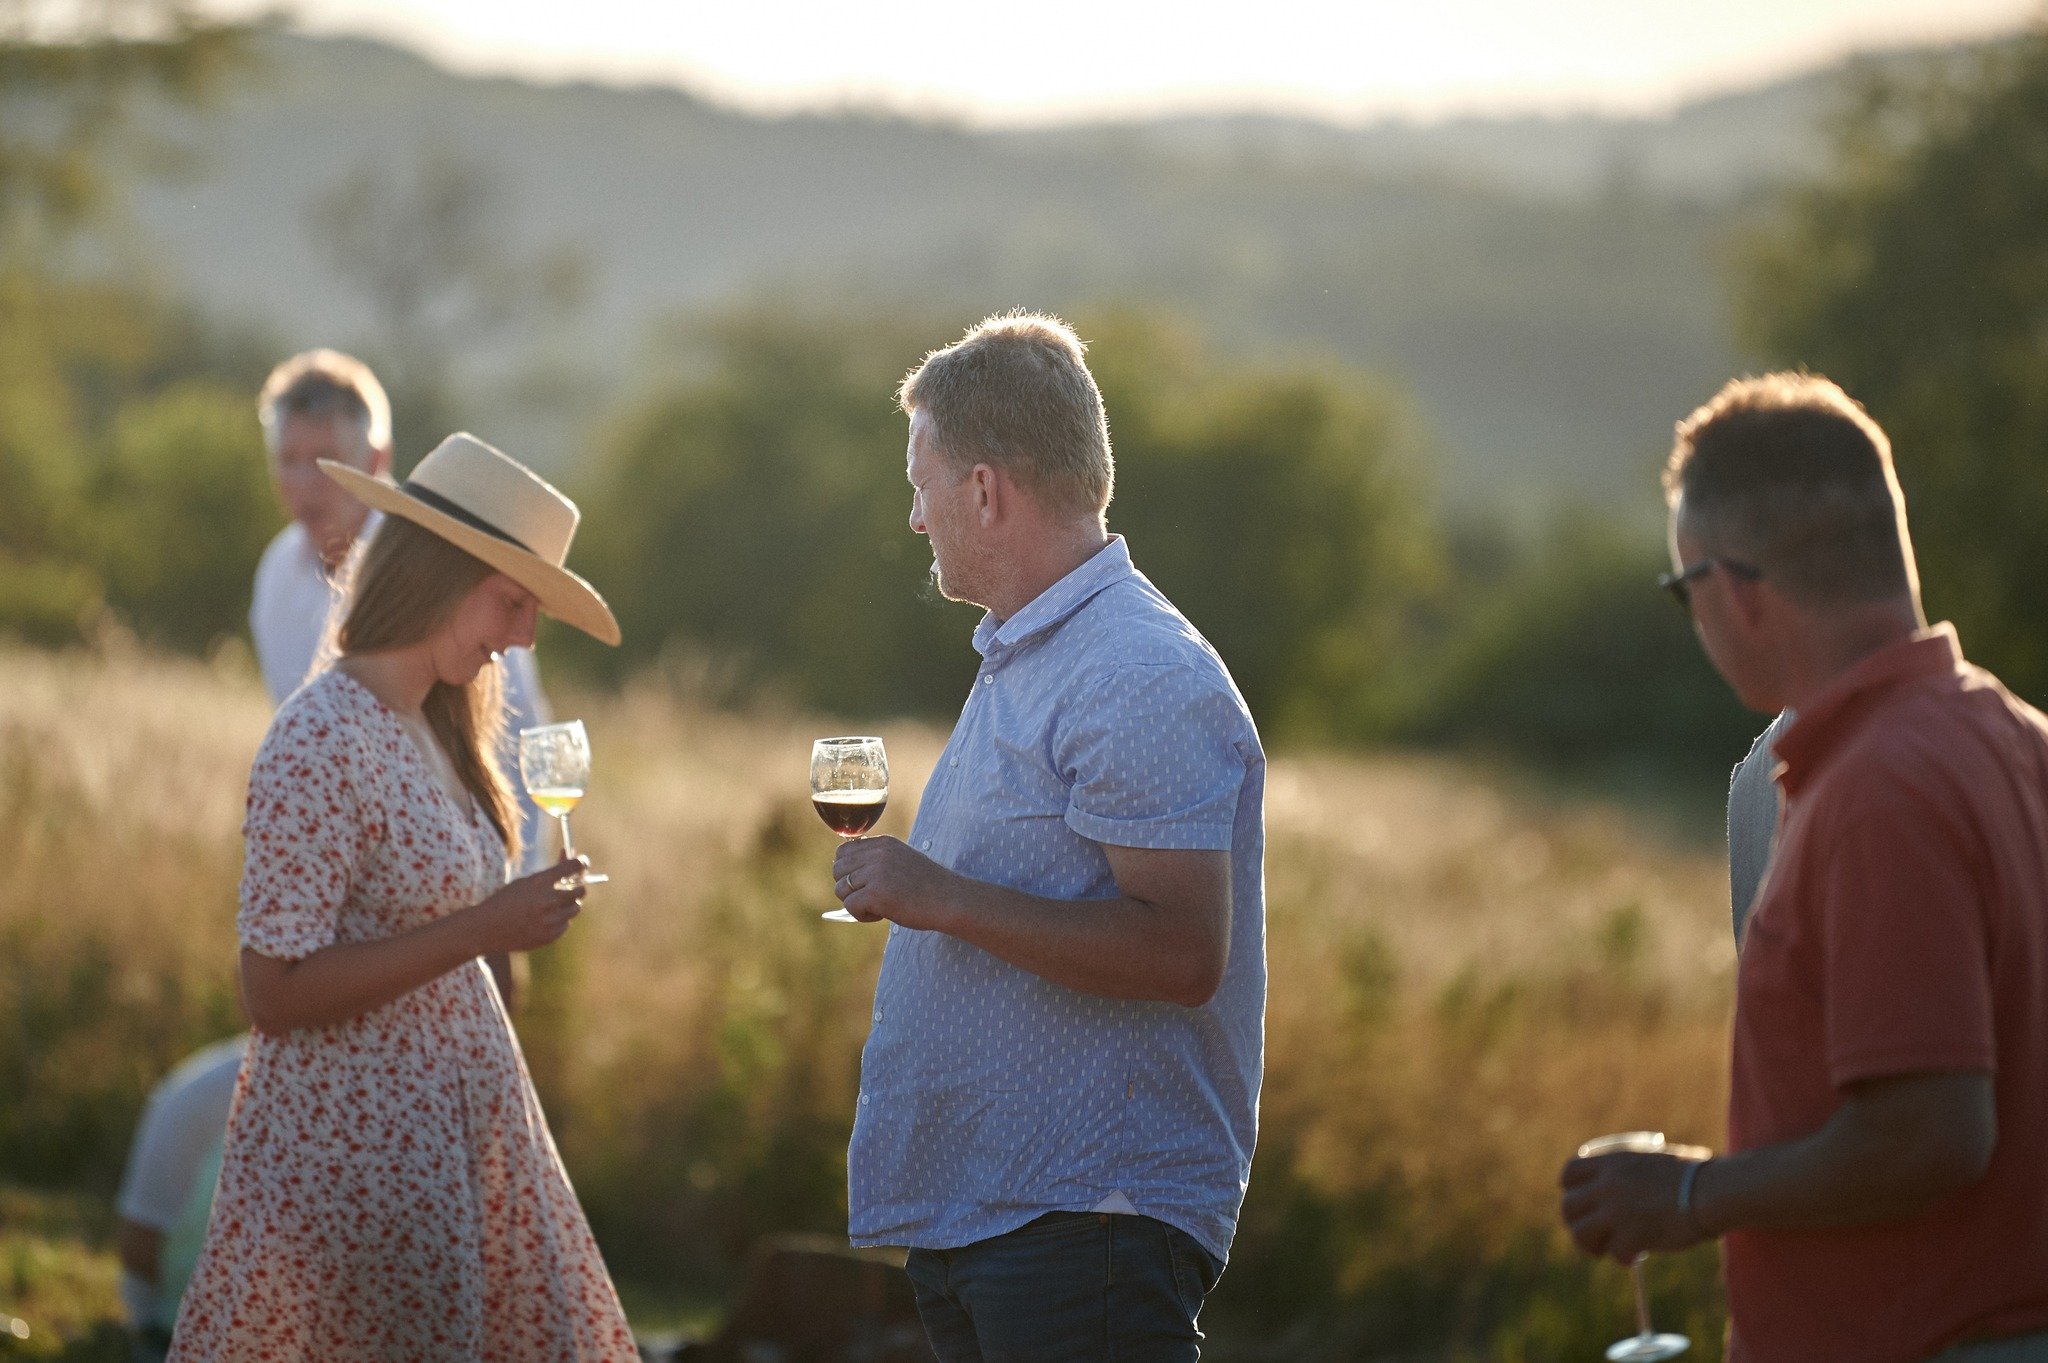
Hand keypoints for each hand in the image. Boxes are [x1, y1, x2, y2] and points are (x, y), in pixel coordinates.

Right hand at [470, 857, 587, 952]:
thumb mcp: (524, 882)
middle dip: (578, 886)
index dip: (581, 863)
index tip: (582, 863)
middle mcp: (548, 900)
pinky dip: (559, 921)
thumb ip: (549, 875)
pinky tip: (543, 920)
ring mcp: (551, 920)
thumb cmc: (504, 901)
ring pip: (576, 908)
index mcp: (540, 882)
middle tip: (571, 886)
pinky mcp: (550, 936)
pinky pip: (566, 925)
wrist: (486, 929)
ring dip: (569, 904)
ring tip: (552, 905)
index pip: (573, 867)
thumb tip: (569, 859)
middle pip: (581, 890)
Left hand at [832, 836, 960, 929]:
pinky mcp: (875, 893)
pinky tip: (882, 915)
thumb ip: (876, 861)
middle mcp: (877, 853)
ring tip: (880, 907)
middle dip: (848, 888)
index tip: (865, 884)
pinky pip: (850, 906)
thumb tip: (843, 876)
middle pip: (837, 870)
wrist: (950, 900)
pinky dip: (862, 915)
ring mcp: (875, 872)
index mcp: (883, 843)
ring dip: (856, 903)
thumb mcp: (901, 862)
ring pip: (841, 890)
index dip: (847, 871)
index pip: (843, 852)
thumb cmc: (928, 887)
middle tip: (871, 898)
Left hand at [1559, 1150, 1709, 1262]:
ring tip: (1606, 1250)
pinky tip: (1635, 1257)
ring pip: (1580, 1233)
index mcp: (1611, 1162)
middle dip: (1577, 1222)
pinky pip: (1614, 1253)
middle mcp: (1607, 1185)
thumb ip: (1631, 1169)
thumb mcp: (1653, 1158)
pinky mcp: (1632, 1236)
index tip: (1582, 1202)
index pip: (1569, 1173)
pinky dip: (1623, 1258)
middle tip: (1593, 1233)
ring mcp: (1617, 1211)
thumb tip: (1623, 1182)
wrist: (1710, 1191)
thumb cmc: (1693, 1174)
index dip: (1571, 1189)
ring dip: (1591, 1245)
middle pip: (1568, 1207)